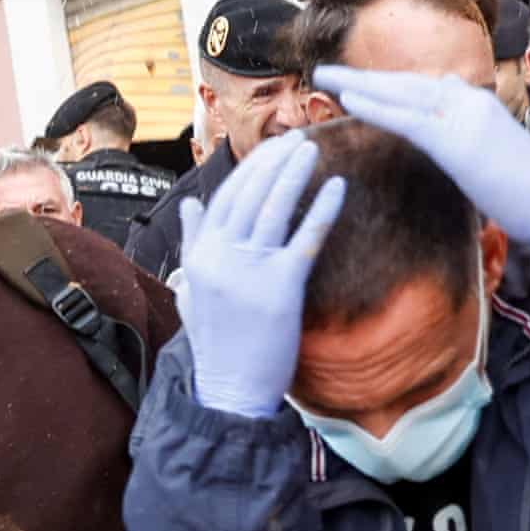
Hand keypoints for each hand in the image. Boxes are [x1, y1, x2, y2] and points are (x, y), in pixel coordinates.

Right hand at [175, 133, 344, 417]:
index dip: (249, 170)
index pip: (225, 199)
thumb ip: (193, 243)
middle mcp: (221, 258)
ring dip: (294, 173)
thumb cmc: (216, 345)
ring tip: (312, 149)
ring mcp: (250, 272)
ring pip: (275, 208)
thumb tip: (191, 204)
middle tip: (297, 138)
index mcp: (200, 256)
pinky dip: (322, 210)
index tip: (270, 150)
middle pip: (250, 195)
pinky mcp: (280, 289)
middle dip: (274, 161)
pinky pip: (306, 240)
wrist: (230, 392)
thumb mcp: (192, 289)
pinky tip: (338, 188)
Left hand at [311, 66, 529, 252]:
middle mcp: (470, 102)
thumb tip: (452, 98)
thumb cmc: (529, 190)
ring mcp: (463, 117)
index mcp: (479, 105)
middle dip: (366, 78)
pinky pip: (406, 118)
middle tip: (328, 72)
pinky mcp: (455, 141)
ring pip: (401, 93)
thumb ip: (471, 126)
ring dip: (359, 84)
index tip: (361, 83)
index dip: (389, 86)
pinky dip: (375, 107)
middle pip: (407, 82)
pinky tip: (349, 100)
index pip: (425, 88)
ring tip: (324, 78)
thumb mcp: (495, 150)